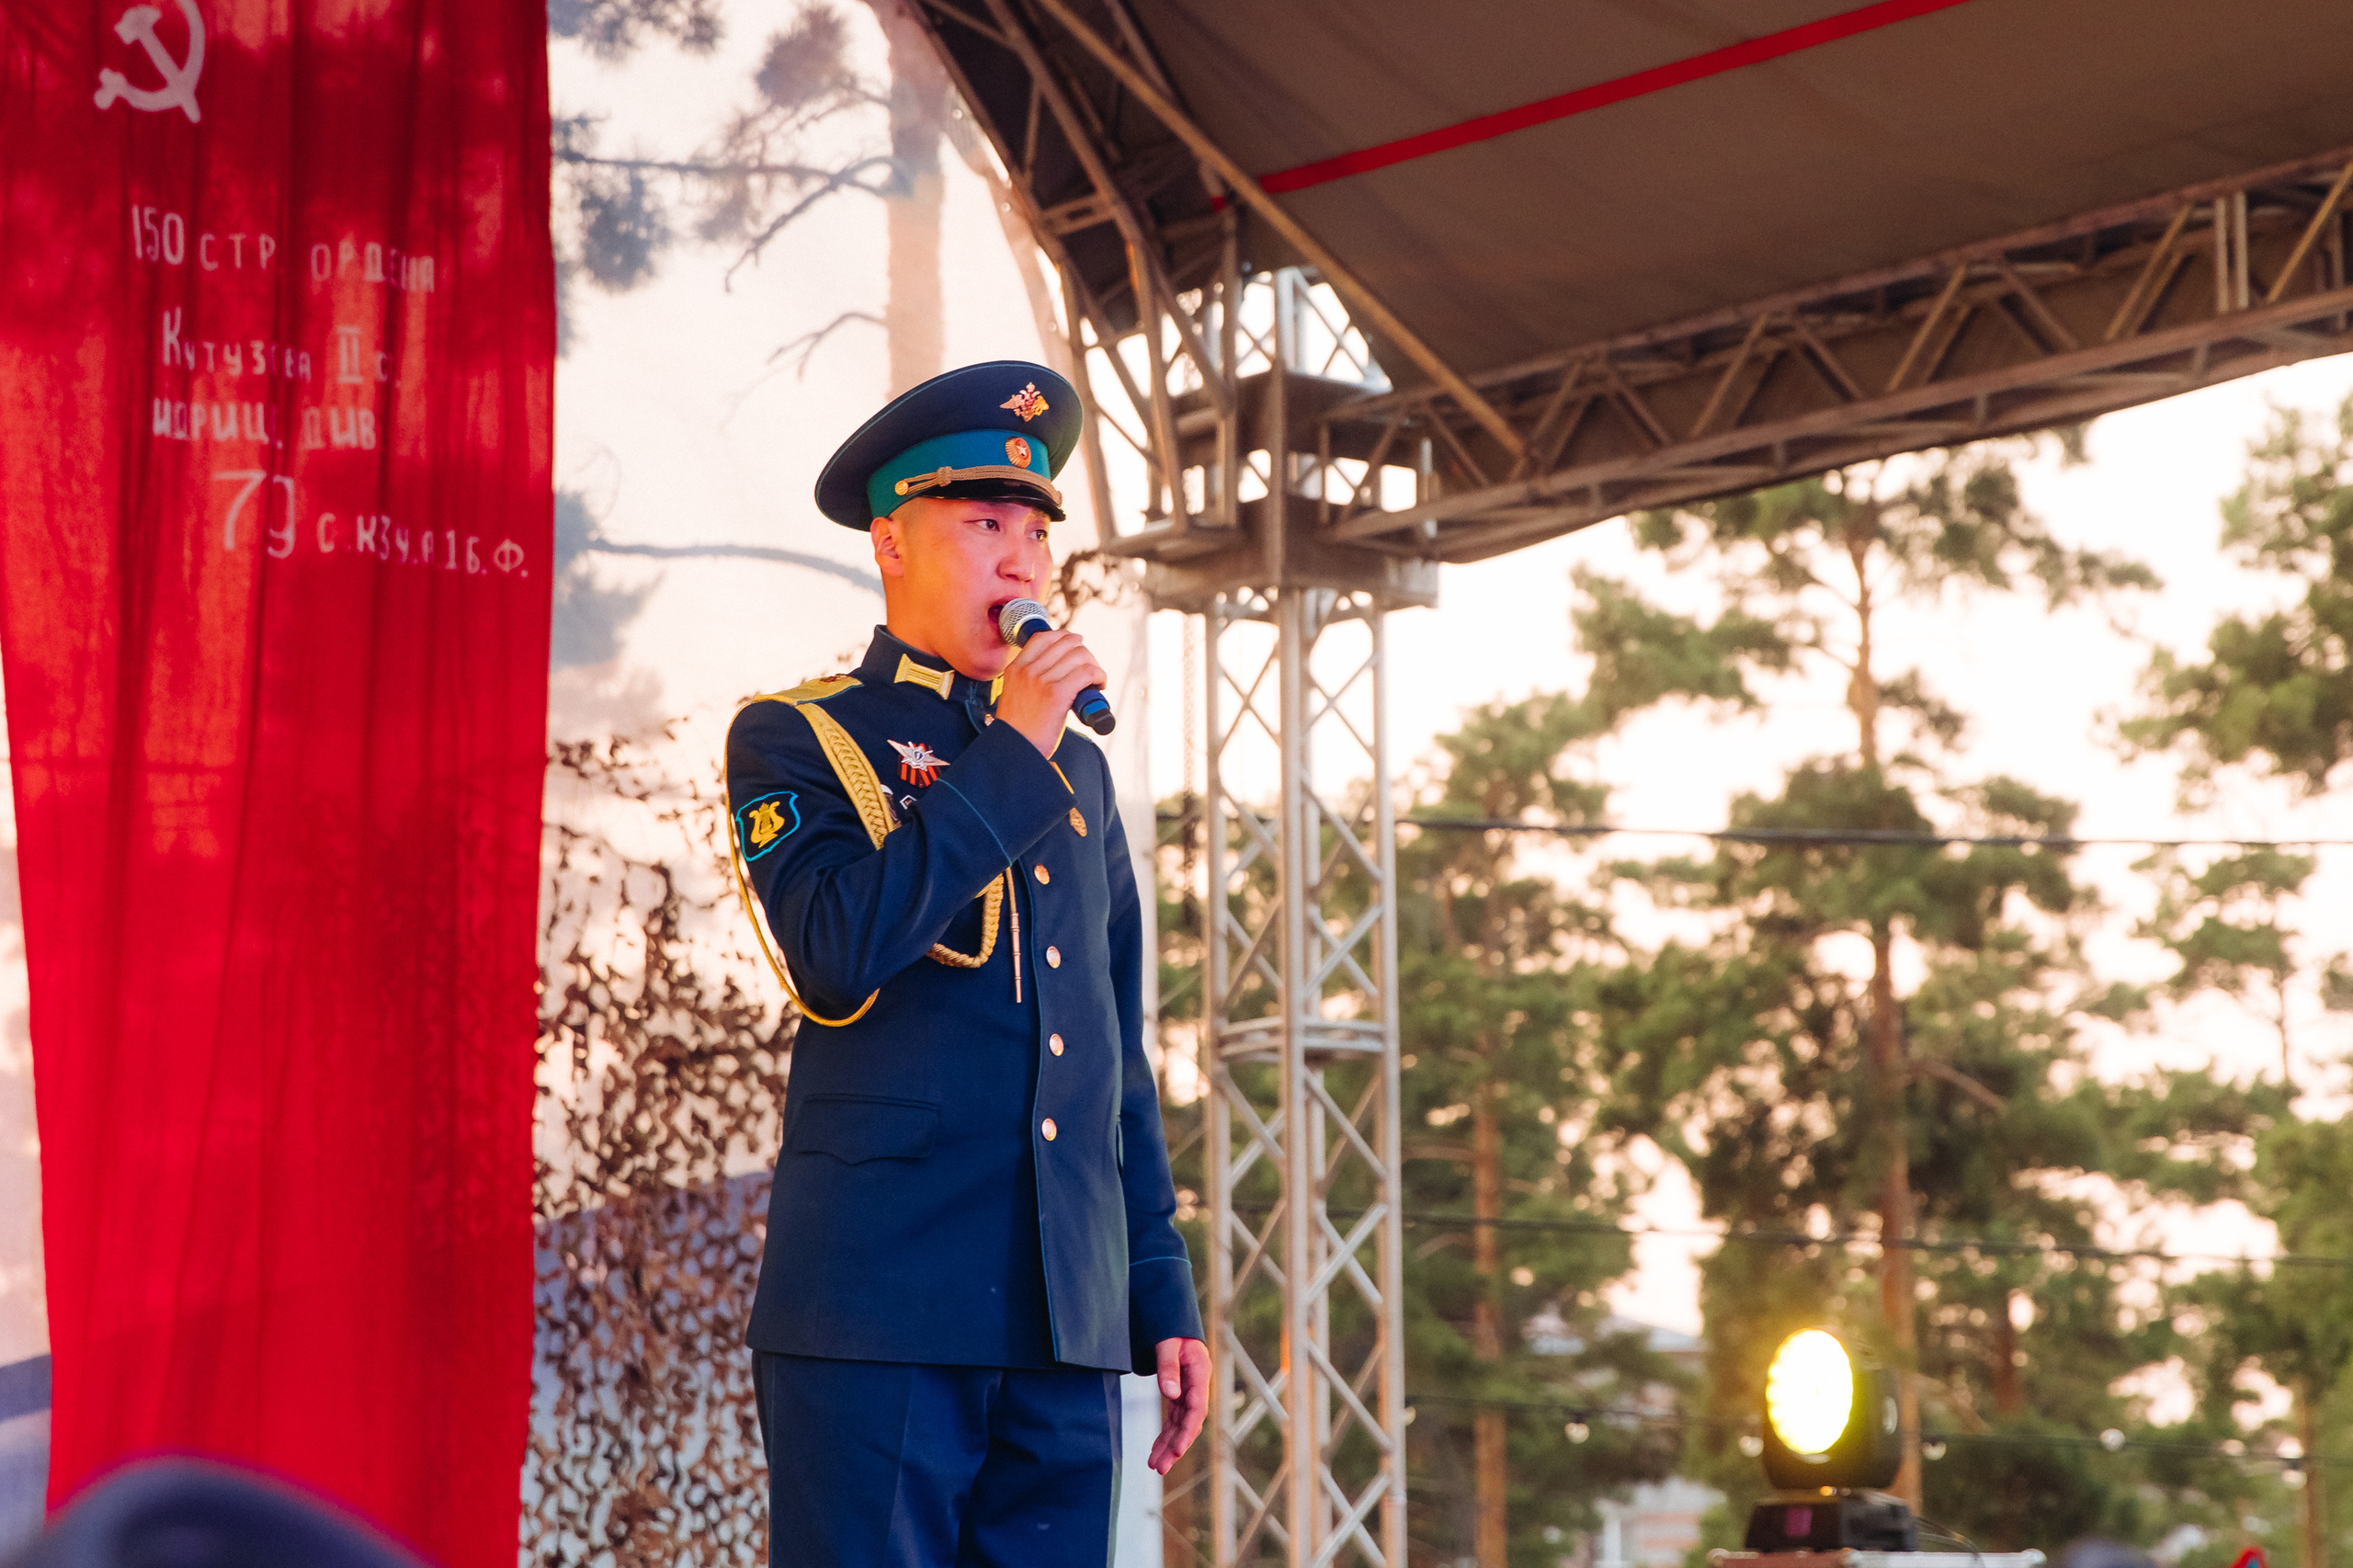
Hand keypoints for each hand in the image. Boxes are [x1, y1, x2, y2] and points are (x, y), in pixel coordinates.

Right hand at [996, 627, 1106, 758]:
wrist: (1015, 751)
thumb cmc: (1020, 730)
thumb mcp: (1015, 696)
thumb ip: (1028, 681)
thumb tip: (1056, 671)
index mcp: (1015, 669)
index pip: (1043, 637)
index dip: (1064, 637)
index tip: (1077, 646)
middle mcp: (1027, 671)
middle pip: (1066, 643)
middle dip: (1084, 653)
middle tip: (1089, 669)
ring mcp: (1041, 681)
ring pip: (1079, 655)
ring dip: (1094, 665)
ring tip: (1096, 680)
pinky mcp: (1057, 694)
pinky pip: (1087, 672)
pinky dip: (1099, 675)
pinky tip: (1099, 685)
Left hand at [1148, 1336, 1209, 1473]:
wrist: (1174, 1322)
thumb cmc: (1172, 1329)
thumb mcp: (1168, 1343)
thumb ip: (1169, 1367)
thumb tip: (1171, 1394)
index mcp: (1200, 1374)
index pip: (1196, 1409)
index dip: (1188, 1431)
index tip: (1178, 1449)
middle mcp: (1197, 1387)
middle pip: (1189, 1424)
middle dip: (1175, 1447)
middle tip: (1160, 1467)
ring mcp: (1189, 1393)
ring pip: (1180, 1426)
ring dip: (1169, 1446)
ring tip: (1155, 1466)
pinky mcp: (1180, 1396)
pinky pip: (1174, 1420)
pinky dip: (1165, 1436)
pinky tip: (1157, 1452)